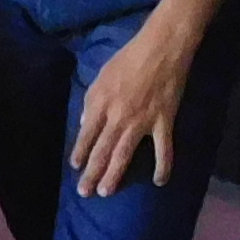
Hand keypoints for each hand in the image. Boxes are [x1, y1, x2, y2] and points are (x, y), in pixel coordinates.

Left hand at [70, 10, 200, 196]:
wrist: (161, 47)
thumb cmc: (129, 58)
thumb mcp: (101, 75)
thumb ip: (92, 100)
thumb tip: (86, 122)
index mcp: (101, 103)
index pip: (86, 135)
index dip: (80, 153)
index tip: (76, 167)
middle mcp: (118, 116)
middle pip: (101, 150)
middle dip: (91, 173)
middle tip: (85, 192)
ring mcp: (141, 121)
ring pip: (124, 155)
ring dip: (114, 176)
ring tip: (105, 192)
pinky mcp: (163, 122)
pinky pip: (163, 150)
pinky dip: (162, 167)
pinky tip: (159, 181)